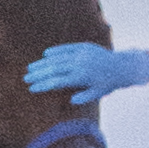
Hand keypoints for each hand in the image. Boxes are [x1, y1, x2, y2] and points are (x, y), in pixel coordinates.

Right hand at [27, 41, 148, 99]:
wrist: (123, 66)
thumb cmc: (109, 83)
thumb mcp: (98, 93)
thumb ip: (84, 97)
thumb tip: (70, 100)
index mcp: (81, 77)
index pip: (57, 82)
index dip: (43, 85)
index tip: (32, 88)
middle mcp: (79, 64)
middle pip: (53, 69)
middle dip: (38, 74)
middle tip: (26, 78)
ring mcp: (81, 54)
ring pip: (58, 58)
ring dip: (43, 63)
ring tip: (31, 68)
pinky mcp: (83, 46)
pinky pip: (66, 48)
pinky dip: (56, 51)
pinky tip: (46, 55)